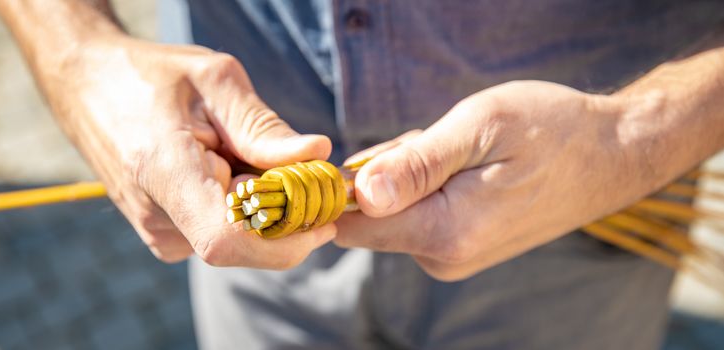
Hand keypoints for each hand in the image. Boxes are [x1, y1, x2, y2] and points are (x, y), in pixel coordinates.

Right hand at [41, 35, 334, 266]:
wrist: (88, 86)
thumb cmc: (151, 76)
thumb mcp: (215, 81)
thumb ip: (264, 126)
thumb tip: (317, 154)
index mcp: (165, 173)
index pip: (229, 240)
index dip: (286, 240)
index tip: (322, 217)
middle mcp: (157, 216)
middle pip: (245, 244)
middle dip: (288, 218)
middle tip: (303, 170)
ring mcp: (156, 231)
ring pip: (238, 242)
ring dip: (266, 210)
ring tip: (247, 156)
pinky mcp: (163, 235)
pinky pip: (221, 234)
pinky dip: (245, 211)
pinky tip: (230, 171)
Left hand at [335, 81, 670, 280]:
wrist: (610, 154)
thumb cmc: (550, 131)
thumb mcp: (479, 128)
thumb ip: (416, 165)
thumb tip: (362, 193)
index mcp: (445, 233)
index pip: (352, 225)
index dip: (342, 187)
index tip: (371, 152)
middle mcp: (444, 258)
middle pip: (372, 215)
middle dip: (387, 171)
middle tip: (436, 141)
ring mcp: (454, 257)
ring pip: (396, 211)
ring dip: (413, 175)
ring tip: (463, 151)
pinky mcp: (462, 247)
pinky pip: (420, 214)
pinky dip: (429, 185)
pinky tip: (468, 166)